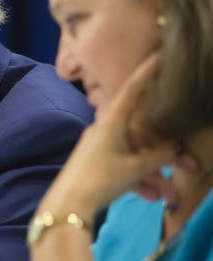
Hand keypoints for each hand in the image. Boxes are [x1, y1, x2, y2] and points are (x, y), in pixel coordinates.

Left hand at [41, 54, 176, 217]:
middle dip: (166, 154)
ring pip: (134, 156)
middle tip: (191, 167)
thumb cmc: (101, 178)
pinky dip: (138, 181)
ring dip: (153, 175)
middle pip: (142, 134)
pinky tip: (152, 198)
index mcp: (111, 121)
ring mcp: (99, 148)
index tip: (158, 55)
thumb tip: (175, 149)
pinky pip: (123, 168)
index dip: (146, 73)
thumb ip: (159, 156)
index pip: (132, 90)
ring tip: (169, 196)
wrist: (67, 205)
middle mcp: (104, 130)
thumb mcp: (135, 168)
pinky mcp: (95, 165)